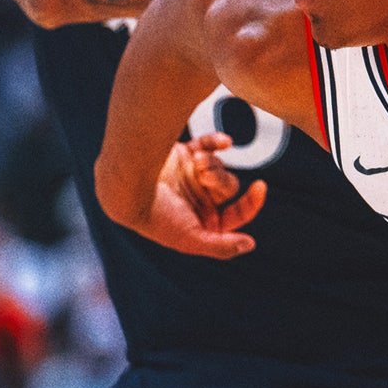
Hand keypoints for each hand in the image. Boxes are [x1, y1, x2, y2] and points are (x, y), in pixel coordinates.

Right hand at [140, 133, 266, 259]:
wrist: (127, 187)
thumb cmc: (157, 217)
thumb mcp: (190, 238)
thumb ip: (221, 245)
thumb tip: (249, 244)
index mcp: (203, 221)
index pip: (238, 214)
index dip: (252, 202)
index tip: (260, 187)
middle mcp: (200, 199)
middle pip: (229, 186)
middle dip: (221, 179)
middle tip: (204, 175)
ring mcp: (192, 176)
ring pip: (219, 165)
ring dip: (211, 162)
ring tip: (195, 162)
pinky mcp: (183, 155)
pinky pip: (209, 145)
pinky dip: (217, 141)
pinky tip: (223, 142)